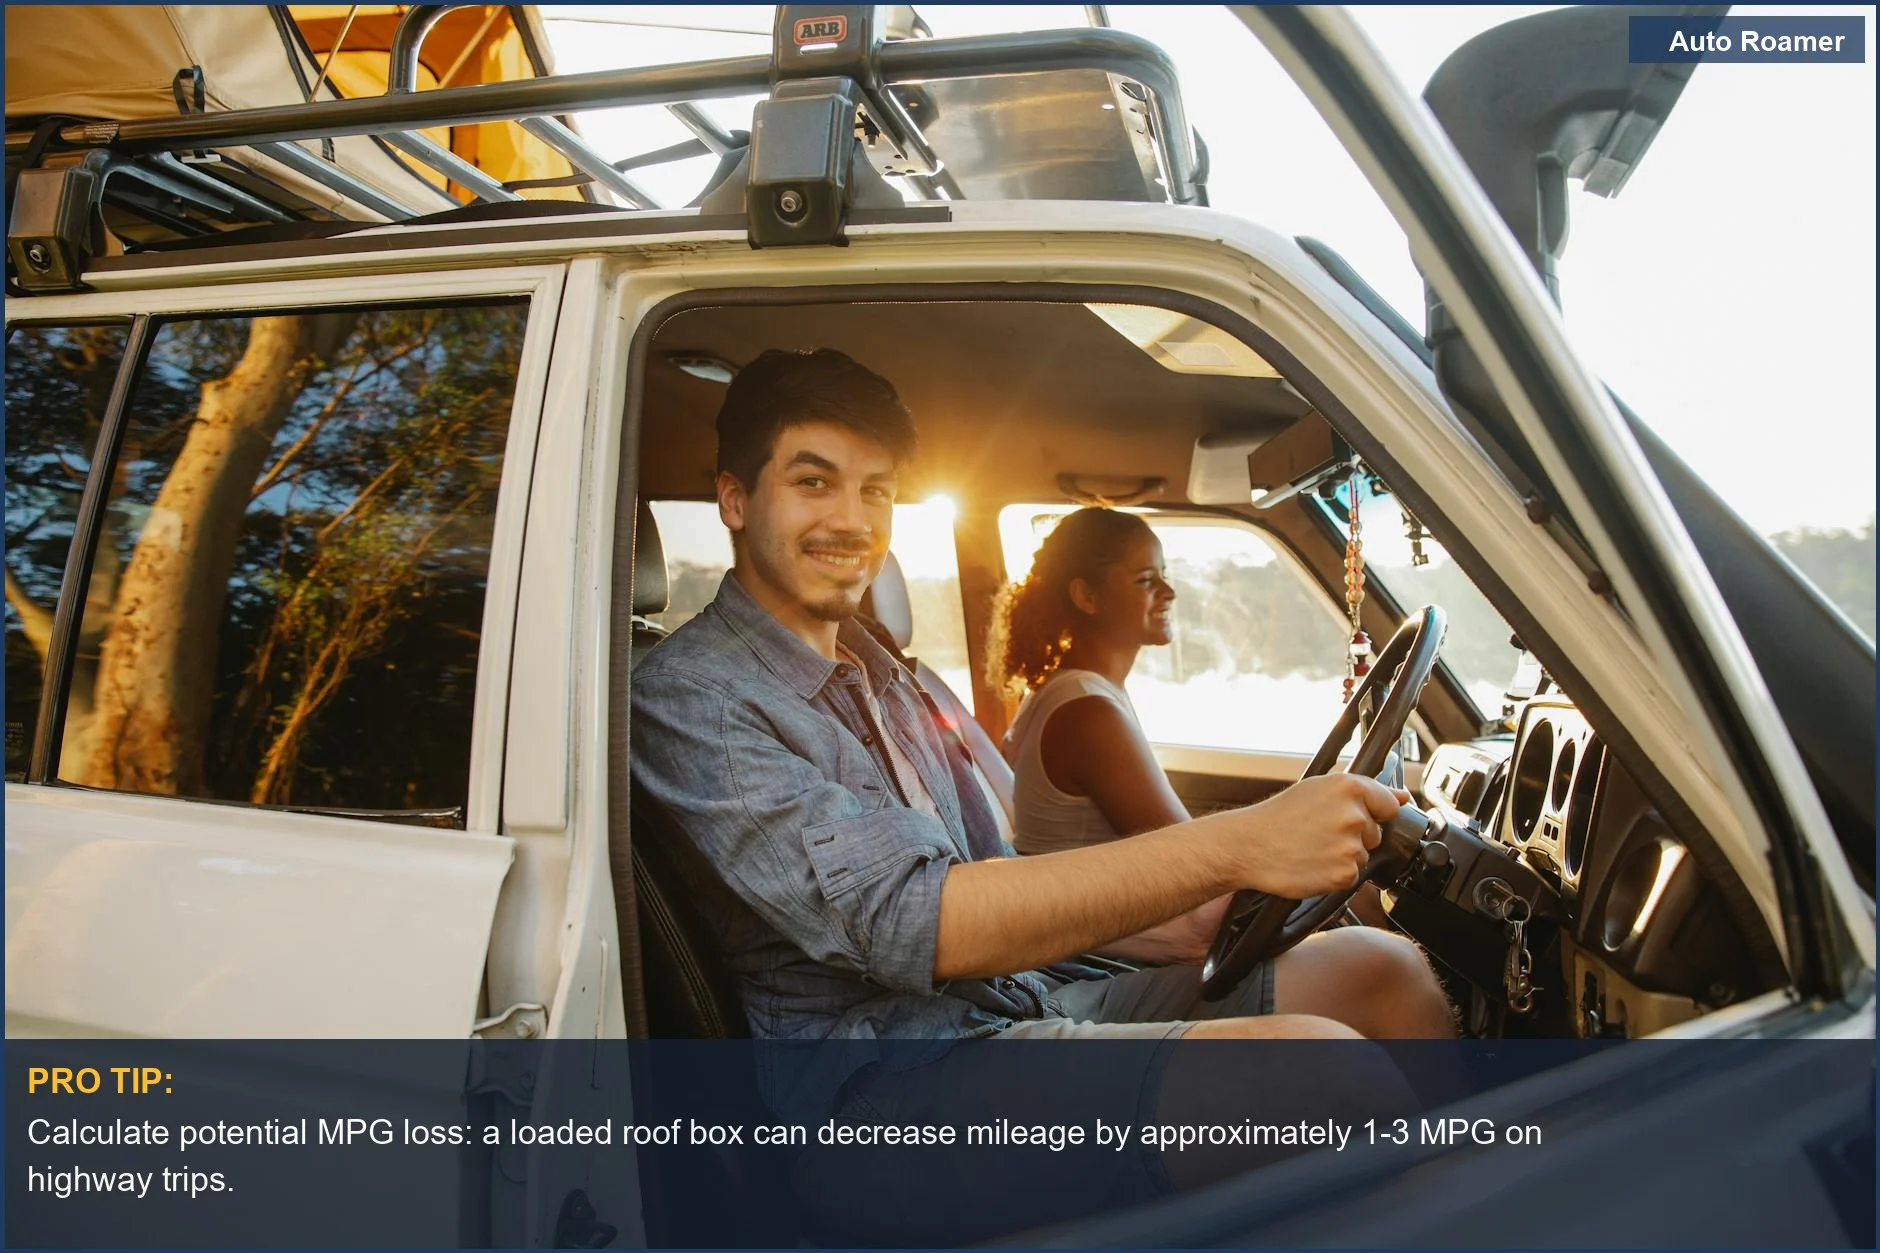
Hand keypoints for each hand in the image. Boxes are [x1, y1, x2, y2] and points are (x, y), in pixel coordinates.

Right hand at [1218, 774, 1409, 898]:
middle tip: (1320, 833)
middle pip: (1375, 832)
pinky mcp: (1344, 873)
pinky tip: (1313, 864)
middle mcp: (1354, 815)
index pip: (1388, 803)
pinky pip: (1351, 876)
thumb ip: (1365, 790)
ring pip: (1363, 855)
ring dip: (1343, 856)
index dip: (1371, 813)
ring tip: (1312, 848)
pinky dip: (1334, 874)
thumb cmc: (1278, 817)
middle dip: (1354, 835)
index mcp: (1349, 787)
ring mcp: (1350, 846)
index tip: (1351, 819)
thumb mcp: (1317, 788)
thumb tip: (1401, 797)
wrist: (1249, 846)